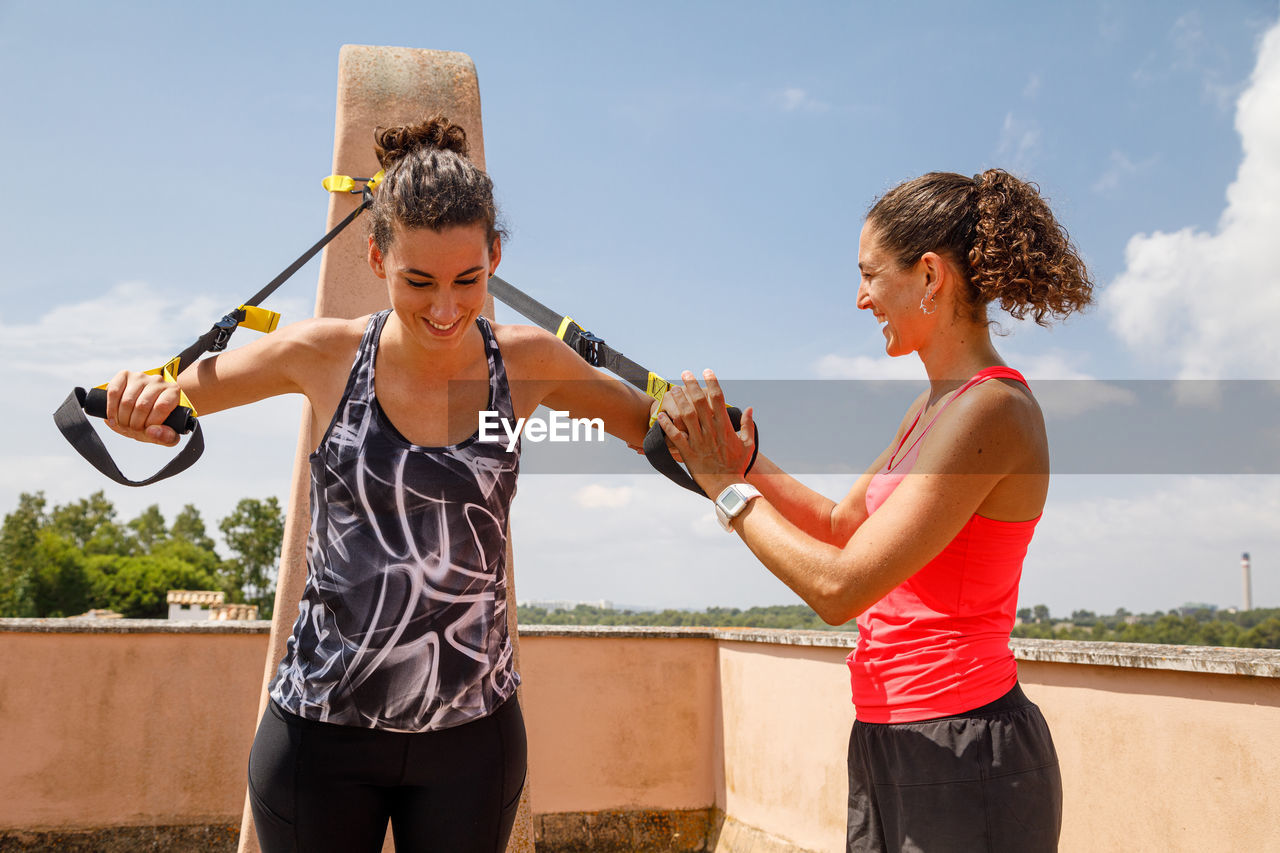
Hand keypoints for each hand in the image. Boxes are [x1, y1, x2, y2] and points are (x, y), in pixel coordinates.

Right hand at [103, 369, 181, 446]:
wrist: (144, 411)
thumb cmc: (157, 422)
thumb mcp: (167, 434)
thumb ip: (167, 437)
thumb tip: (152, 431)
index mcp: (173, 392)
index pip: (161, 407)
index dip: (151, 422)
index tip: (146, 430)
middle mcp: (158, 381)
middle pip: (142, 405)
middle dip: (134, 424)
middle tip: (133, 429)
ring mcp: (140, 376)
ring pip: (127, 400)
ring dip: (122, 418)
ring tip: (124, 425)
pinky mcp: (124, 375)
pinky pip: (113, 391)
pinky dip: (111, 408)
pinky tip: (113, 418)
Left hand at [656, 369, 754, 495]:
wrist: (727, 486)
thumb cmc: (737, 466)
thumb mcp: (748, 444)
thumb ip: (748, 425)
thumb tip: (749, 408)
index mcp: (725, 427)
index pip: (718, 399)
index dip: (712, 383)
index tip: (707, 371)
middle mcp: (711, 431)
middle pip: (700, 403)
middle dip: (692, 386)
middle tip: (685, 373)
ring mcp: (698, 441)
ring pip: (686, 416)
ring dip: (679, 401)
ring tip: (673, 389)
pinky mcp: (688, 452)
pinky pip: (675, 436)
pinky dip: (667, 425)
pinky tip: (661, 415)